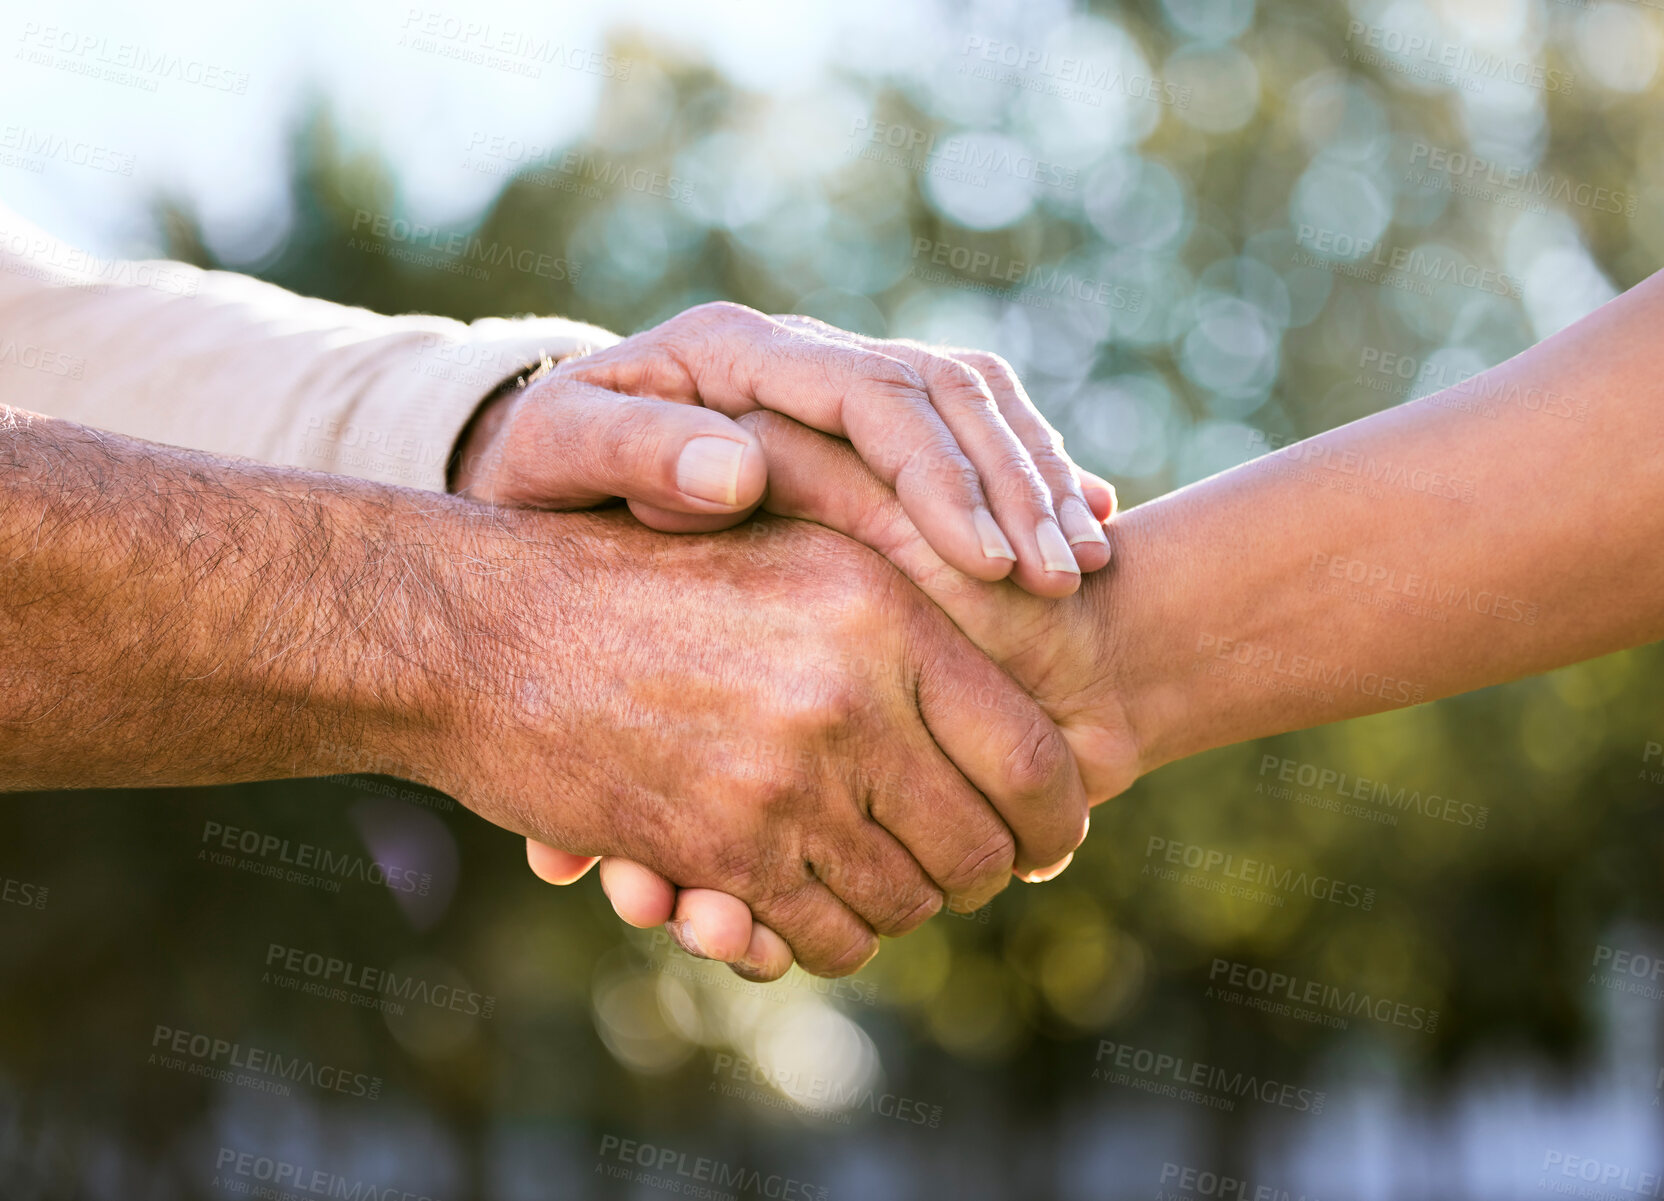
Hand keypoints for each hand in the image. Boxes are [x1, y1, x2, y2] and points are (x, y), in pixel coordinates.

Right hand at [430, 505, 1089, 977]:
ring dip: (904, 904)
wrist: (479, 629)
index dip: (1054, 817)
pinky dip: (835, 938)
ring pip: (909, 898)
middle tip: (960, 869)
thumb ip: (900, 625)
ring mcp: (783, 780)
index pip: (1028, 754)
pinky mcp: (718, 852)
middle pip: (983, 843)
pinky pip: (829, 935)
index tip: (1045, 839)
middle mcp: (848, 694)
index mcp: (880, 608)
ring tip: (876, 875)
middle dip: (983, 872)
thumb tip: (1013, 710)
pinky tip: (811, 909)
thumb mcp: (785, 556)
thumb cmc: (635, 582)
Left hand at [449, 302, 1112, 595]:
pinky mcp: (864, 415)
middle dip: (1013, 481)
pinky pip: (971, 424)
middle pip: (944, 389)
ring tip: (1085, 564)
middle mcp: (802, 350)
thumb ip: (630, 453)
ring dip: (1037, 477)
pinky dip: (1030, 472)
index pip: (870, 397)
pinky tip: (1079, 528)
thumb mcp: (555, 456)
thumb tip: (739, 472)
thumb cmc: (543, 472)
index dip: (939, 476)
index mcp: (737, 351)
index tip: (988, 566)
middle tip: (1063, 577)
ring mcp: (839, 375)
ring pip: (973, 401)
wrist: (543, 458)